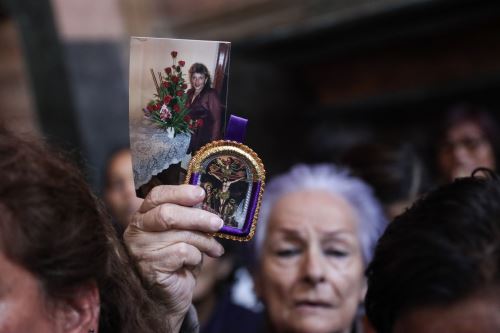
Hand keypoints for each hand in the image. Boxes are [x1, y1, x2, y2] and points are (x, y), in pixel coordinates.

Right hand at [123, 184, 223, 331]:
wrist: (168, 297)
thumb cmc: (177, 262)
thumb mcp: (183, 234)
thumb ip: (188, 218)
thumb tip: (208, 204)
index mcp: (144, 216)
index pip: (157, 195)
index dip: (180, 192)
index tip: (201, 193)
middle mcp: (137, 230)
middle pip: (168, 213)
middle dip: (198, 217)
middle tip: (217, 223)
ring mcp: (141, 249)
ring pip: (180, 234)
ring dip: (203, 241)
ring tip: (214, 249)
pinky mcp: (150, 266)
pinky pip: (182, 252)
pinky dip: (195, 257)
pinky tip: (195, 263)